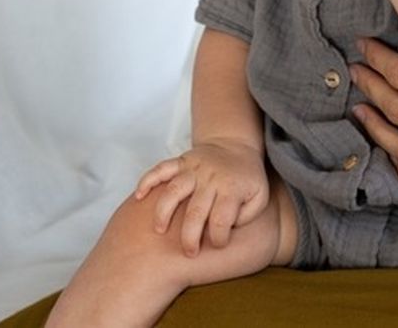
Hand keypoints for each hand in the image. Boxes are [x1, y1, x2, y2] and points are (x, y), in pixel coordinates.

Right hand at [134, 140, 268, 255]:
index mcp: (231, 188)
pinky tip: (139, 196)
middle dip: (190, 237)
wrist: (235, 144)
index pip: (222, 219)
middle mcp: (211, 177)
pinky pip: (161, 168)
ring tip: (159, 230)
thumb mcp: (259, 196)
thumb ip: (248, 215)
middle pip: (196, 211)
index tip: (217, 244)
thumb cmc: (247, 178)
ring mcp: (194, 167)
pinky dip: (148, 180)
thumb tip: (228, 229)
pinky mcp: (181, 160)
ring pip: (174, 189)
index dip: (219, 238)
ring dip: (164, 211)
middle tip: (188, 253)